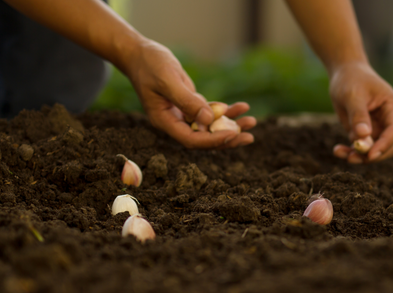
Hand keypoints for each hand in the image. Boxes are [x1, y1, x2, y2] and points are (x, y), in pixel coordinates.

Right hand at [123, 40, 255, 148]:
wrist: (140, 54)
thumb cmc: (150, 65)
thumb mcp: (168, 80)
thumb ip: (187, 101)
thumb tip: (209, 120)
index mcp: (165, 121)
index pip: (191, 140)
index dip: (212, 140)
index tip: (232, 134)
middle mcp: (175, 122)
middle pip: (204, 138)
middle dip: (228, 138)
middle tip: (250, 137)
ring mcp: (183, 114)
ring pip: (211, 126)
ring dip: (232, 125)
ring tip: (252, 121)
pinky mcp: (190, 104)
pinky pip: (211, 112)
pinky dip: (227, 110)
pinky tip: (243, 106)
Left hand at [330, 61, 392, 163]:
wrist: (343, 73)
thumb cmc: (351, 79)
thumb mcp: (352, 95)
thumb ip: (358, 115)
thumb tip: (364, 135)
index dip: (384, 145)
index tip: (370, 155)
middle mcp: (389, 120)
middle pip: (389, 145)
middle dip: (371, 155)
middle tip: (352, 158)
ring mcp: (378, 127)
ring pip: (374, 150)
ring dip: (358, 156)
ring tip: (340, 153)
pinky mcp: (365, 132)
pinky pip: (361, 147)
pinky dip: (350, 151)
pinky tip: (337, 150)